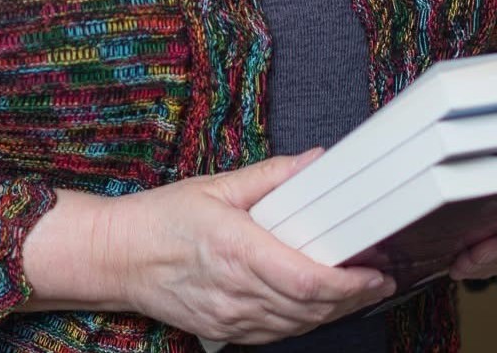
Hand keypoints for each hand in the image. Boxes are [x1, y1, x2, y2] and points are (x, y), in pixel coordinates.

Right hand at [104, 149, 395, 344]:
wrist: (118, 257)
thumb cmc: (162, 218)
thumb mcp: (216, 186)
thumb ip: (272, 176)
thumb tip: (316, 162)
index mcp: (236, 250)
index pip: (306, 280)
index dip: (348, 283)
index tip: (374, 271)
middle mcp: (236, 291)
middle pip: (309, 308)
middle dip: (351, 297)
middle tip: (379, 278)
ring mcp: (230, 318)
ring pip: (296, 326)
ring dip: (332, 312)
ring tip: (357, 290)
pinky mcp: (224, 331)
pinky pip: (275, 334)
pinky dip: (303, 322)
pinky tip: (316, 306)